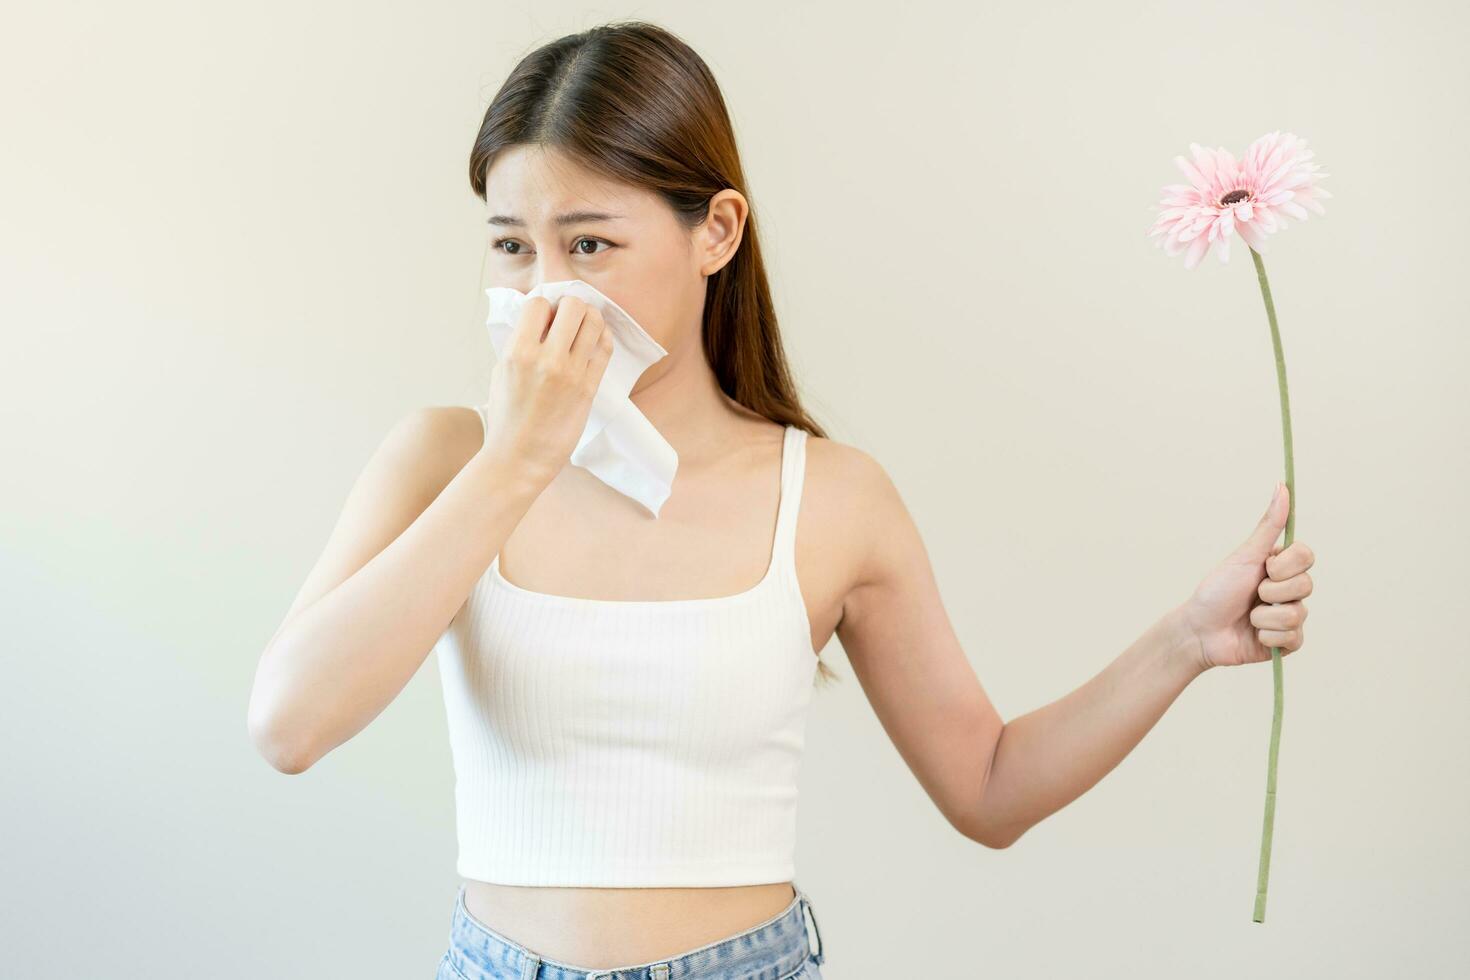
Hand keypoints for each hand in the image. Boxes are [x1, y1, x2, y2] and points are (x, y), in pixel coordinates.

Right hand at [478, 294, 614, 482]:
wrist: (519, 457)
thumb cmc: (506, 417)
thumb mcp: (501, 372)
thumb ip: (520, 343)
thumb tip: (542, 319)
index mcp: (517, 353)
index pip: (538, 304)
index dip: (543, 307)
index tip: (545, 318)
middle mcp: (546, 359)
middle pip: (572, 306)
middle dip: (571, 306)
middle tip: (568, 318)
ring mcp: (571, 374)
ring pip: (594, 322)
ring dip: (590, 318)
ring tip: (582, 328)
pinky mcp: (589, 388)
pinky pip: (605, 348)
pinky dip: (602, 337)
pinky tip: (594, 341)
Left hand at [1179, 483, 1315, 669]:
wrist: (1199, 630)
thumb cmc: (1217, 590)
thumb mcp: (1245, 556)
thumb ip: (1269, 525)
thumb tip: (1282, 485)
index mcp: (1281, 567)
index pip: (1307, 557)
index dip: (1286, 565)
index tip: (1265, 568)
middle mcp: (1290, 590)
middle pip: (1306, 585)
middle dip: (1271, 591)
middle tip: (1252, 594)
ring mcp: (1291, 616)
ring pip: (1297, 613)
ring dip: (1264, 616)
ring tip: (1248, 617)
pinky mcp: (1287, 642)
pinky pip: (1292, 636)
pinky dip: (1267, 635)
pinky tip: (1254, 634)